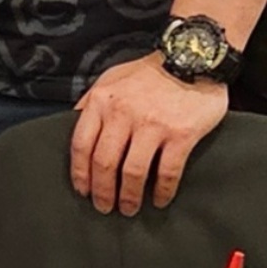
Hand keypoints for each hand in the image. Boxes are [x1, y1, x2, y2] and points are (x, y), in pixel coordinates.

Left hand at [71, 55, 228, 214]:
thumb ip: (91, 103)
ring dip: (129, 196)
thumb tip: (73, 124)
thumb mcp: (111, 79)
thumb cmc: (150, 73)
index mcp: (102, 101)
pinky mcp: (181, 134)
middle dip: (102, 191)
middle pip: (104, 163)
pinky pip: (168, 171)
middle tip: (104, 207)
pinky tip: (159, 200)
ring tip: (129, 209)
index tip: (82, 190)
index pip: (81, 145)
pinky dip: (162, 191)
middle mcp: (123, 114)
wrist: (193, 58)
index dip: (79, 173)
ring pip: (133, 171)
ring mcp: (153, 125)